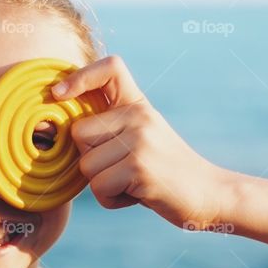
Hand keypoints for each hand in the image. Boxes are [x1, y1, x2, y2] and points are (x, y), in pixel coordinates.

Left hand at [53, 55, 234, 227]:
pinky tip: (137, 194)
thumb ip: (111, 129)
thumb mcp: (141, 138)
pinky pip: (99, 187)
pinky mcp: (139, 167)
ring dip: (102, 184)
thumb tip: (60, 131)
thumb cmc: (164, 171)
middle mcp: (139, 116)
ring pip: (86, 165)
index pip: (110, 67)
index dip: (80, 75)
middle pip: (79, 133)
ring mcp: (140, 140)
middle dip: (89, 159)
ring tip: (131, 183)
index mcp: (138, 104)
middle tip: (120, 169)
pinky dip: (111, 200)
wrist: (209, 194)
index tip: (58, 94)